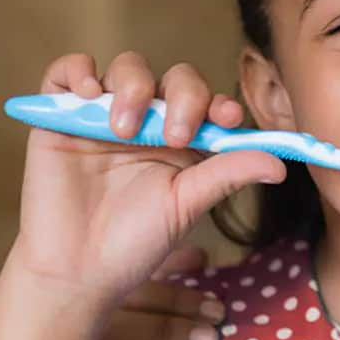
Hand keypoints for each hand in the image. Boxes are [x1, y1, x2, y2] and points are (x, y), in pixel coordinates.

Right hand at [0, 52, 280, 339]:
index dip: (219, 103)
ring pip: (127, 67)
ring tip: (124, 130)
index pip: (207, 102)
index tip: (227, 119)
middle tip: (175, 137)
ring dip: (134, 88)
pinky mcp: (59, 115)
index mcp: (183, 139)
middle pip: (173, 78)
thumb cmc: (135, 243)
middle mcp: (148, 120)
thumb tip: (280, 164)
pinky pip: (68, 71)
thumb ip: (228, 174)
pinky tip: (90, 95)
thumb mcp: (188, 206)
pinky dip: (79, 71)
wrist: (77, 271)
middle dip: (182, 97)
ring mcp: (104, 114)